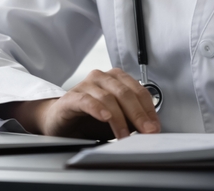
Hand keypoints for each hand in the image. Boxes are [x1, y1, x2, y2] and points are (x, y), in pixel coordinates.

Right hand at [11, 68, 160, 139]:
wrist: (59, 121)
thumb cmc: (89, 119)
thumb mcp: (116, 120)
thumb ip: (131, 121)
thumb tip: (151, 129)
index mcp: (117, 79)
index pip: (139, 91)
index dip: (149, 110)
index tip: (155, 127)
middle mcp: (103, 78)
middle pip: (126, 93)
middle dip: (139, 114)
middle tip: (147, 131)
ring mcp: (86, 85)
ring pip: (109, 97)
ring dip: (120, 119)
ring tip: (125, 136)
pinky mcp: (71, 97)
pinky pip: (87, 100)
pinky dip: (98, 108)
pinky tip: (105, 117)